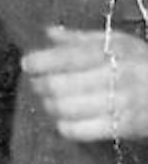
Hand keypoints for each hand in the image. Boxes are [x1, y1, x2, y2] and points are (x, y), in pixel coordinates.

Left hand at [24, 26, 147, 141]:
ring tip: (51, 101)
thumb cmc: (142, 64)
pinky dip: (63, 125)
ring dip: (49, 106)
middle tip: (38, 84)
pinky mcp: (121, 128)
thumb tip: (49, 32)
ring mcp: (118, 104)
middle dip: (40, 85)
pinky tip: (66, 119)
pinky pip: (77, 131)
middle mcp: (113, 78)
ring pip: (63, 109)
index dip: (38, 62)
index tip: (28, 64)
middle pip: (57, 86)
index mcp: (110, 53)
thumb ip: (81, 39)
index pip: (64, 57)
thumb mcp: (119, 43)